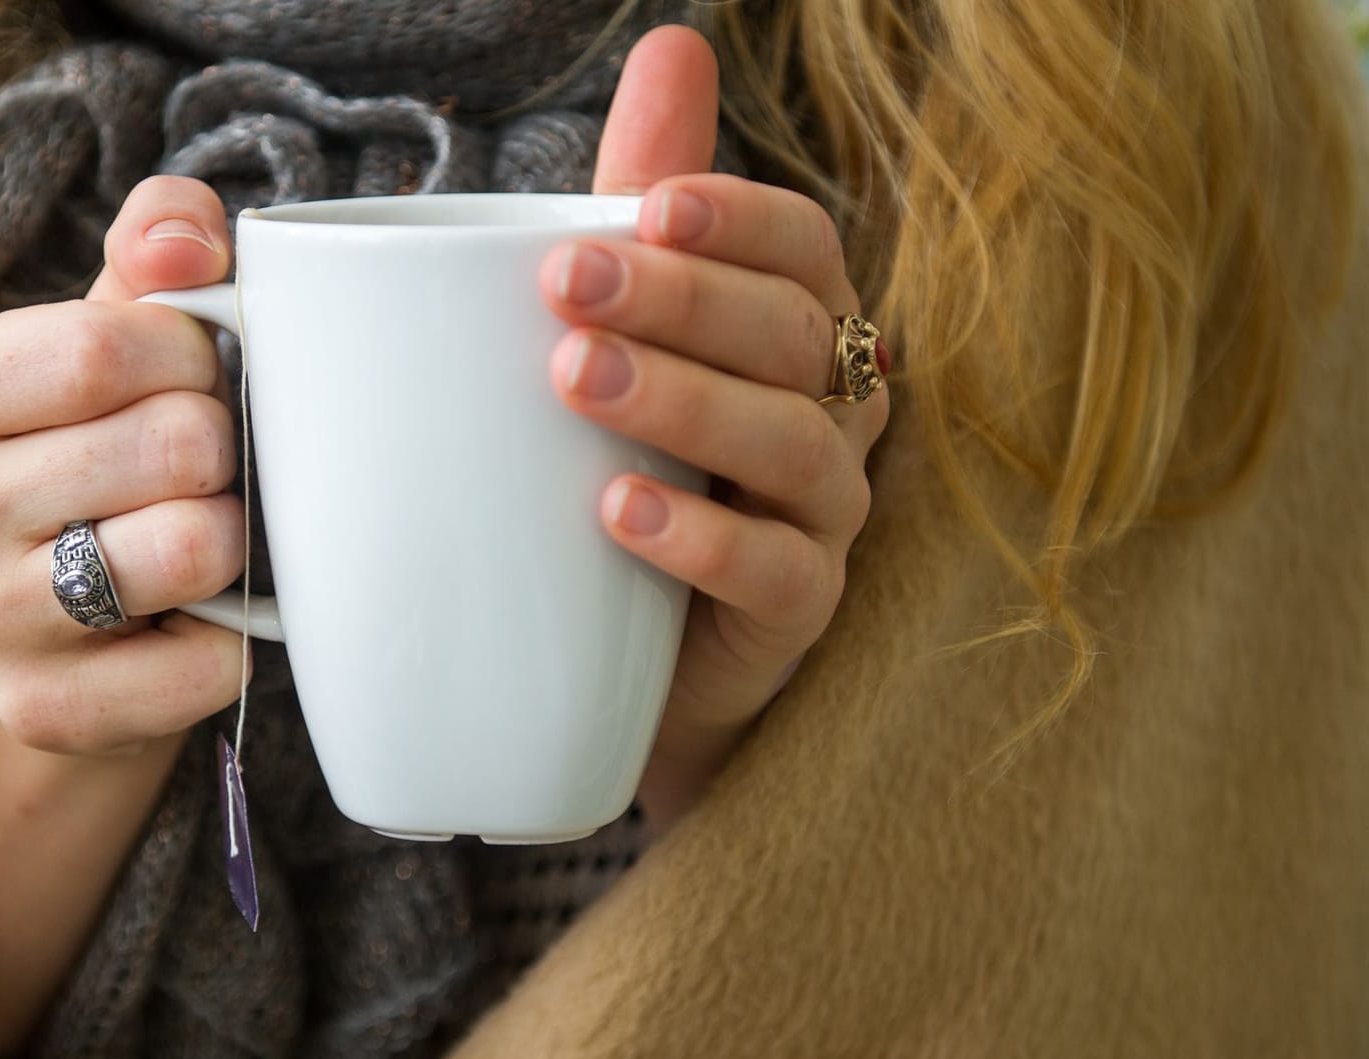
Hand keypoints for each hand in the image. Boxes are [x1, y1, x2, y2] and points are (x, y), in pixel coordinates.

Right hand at [0, 176, 248, 755]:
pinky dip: (233, 639)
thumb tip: (191, 241)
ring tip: (196, 534)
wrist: (68, 631)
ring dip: (233, 538)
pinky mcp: (40, 713)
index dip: (194, 354)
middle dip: (221, 447)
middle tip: (198, 469)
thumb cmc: (102, 449)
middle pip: (170, 444)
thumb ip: (156, 247)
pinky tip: (191, 621)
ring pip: (195, 549)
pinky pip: (207, 662)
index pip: (108, 346)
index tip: (194, 375)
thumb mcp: (113, 332)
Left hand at [557, 27, 890, 825]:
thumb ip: (646, 203)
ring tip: (576, 380)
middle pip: (791, 334)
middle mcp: (832, 410)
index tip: (645, 204)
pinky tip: (617, 513)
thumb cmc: (631, 464)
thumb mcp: (628, 330)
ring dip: (684, 403)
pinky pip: (780, 573)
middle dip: (683, 299)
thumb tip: (673, 42)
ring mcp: (825, 515)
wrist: (627, 656)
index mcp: (795, 326)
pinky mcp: (798, 616)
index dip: (738, 220)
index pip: (804, 248)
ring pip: (791, 444)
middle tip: (567, 284)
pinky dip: (701, 540)